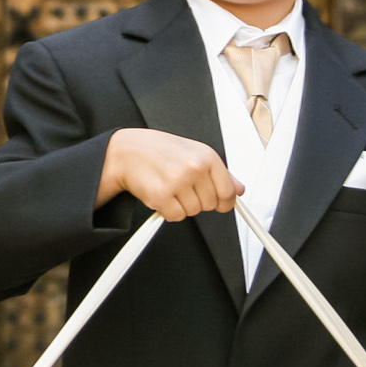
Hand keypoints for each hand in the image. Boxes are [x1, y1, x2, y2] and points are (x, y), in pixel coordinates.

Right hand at [97, 128, 244, 220]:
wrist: (126, 150)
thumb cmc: (160, 150)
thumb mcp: (194, 153)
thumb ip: (220, 173)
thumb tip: (239, 189)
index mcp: (207, 156)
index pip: (228, 192)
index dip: (225, 202)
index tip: (221, 204)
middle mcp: (194, 168)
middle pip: (210, 205)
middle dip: (198, 200)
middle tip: (183, 187)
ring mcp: (178, 182)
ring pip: (193, 212)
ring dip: (182, 205)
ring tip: (170, 187)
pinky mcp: (161, 196)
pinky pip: (176, 216)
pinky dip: (168, 211)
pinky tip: (162, 195)